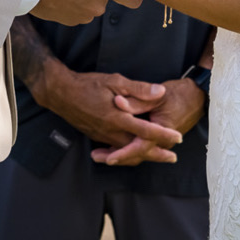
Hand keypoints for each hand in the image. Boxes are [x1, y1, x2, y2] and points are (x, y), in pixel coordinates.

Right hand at [34, 64, 183, 161]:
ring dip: (143, 154)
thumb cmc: (88, 84)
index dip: (164, 135)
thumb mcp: (115, 81)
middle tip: (172, 158)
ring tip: (157, 156)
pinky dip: (127, 153)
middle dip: (156, 154)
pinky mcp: (96, 136)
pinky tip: (132, 152)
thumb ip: (139, 89)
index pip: (146, 130)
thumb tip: (161, 92)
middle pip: (138, 148)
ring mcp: (102, 136)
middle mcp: (111, 131)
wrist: (61, 93)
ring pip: (127, 151)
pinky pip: (115, 149)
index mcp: (119, 118)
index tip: (178, 138)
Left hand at [90, 77, 206, 166]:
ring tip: (100, 154)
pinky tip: (114, 146)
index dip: (123, 152)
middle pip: (136, 154)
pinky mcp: (159, 139)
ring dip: (120, 153)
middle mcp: (162, 141)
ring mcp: (161, 142)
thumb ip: (137, 99)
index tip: (109, 157)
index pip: (140, 147)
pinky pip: (142, 147)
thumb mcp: (158, 95)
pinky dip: (128, 148)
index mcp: (162, 131)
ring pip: (138, 153)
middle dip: (116, 156)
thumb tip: (117, 102)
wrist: (198, 96)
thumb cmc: (179, 94)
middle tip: (96, 156)